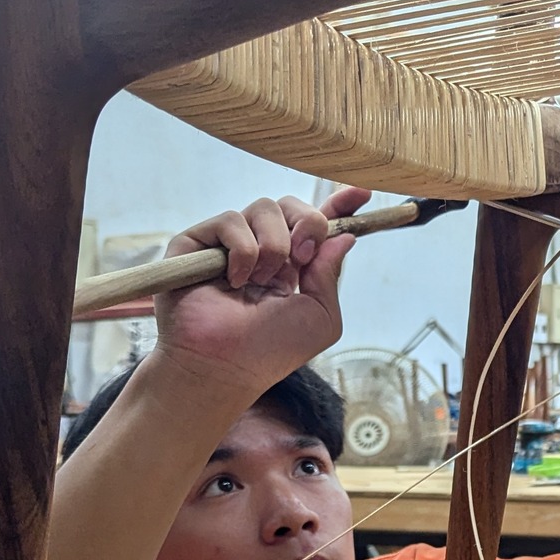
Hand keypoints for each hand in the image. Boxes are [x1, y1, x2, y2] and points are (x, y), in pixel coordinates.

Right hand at [152, 188, 369, 398]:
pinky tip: (236, 280)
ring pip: (264, 208)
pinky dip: (243, 250)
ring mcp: (229, 245)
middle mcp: (261, 250)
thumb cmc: (270, 351)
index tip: (361, 193)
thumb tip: (345, 236)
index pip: (315, 224)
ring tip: (261, 282)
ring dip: (273, 246)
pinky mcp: (198, 243)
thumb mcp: (320, 316)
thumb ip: (331, 274)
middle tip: (302, 258)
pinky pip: (231, 220)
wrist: (226, 366)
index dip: (339, 204)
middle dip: (307, 224)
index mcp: (292, 266)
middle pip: (291, 205)